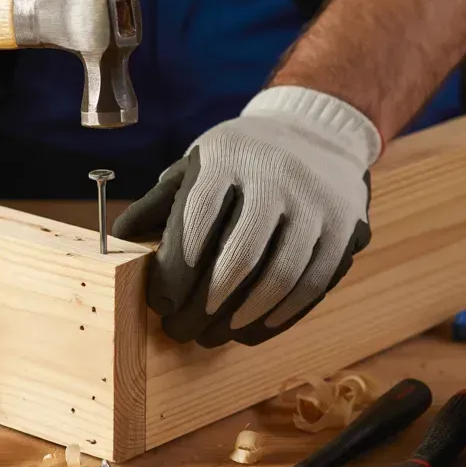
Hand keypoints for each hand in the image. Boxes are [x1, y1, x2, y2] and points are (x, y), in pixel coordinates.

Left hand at [112, 86, 379, 347]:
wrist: (316, 130)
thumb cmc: (241, 158)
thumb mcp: (197, 162)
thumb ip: (160, 201)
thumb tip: (121, 240)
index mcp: (227, 158)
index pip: (197, 221)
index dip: (176, 271)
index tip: (161, 303)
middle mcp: (275, 176)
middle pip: (239, 257)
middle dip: (204, 306)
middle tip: (181, 331)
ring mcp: (314, 203)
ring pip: (280, 277)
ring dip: (242, 319)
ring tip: (215, 335)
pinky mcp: (344, 226)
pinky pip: (312, 284)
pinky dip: (280, 316)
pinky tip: (252, 330)